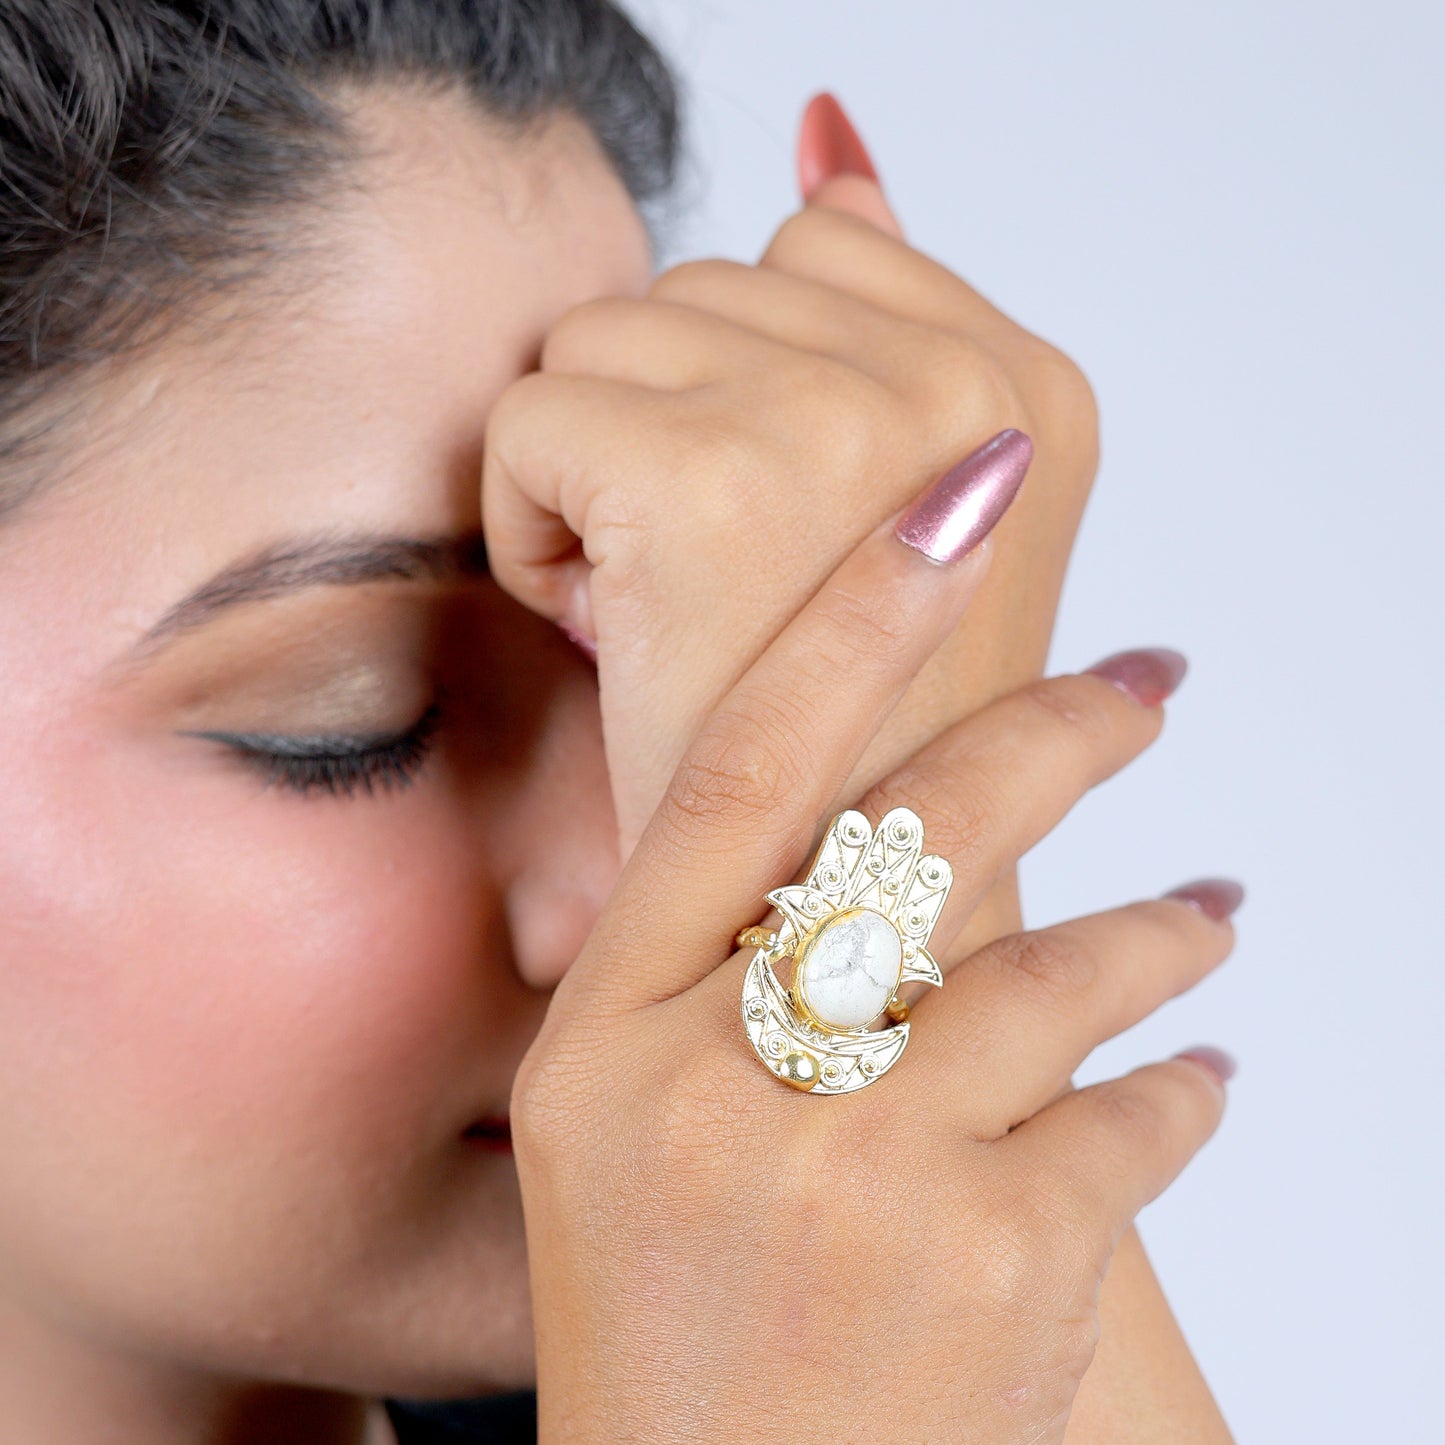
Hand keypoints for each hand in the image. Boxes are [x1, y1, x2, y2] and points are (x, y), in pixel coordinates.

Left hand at [483, 95, 1097, 911]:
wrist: (830, 919)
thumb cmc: (852, 727)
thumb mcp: (898, 510)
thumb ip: (880, 307)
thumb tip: (824, 132)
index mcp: (1028, 378)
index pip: (801, 261)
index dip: (756, 409)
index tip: (803, 548)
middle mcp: (959, 377)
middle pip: (695, 292)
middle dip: (679, 435)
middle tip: (739, 596)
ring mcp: (841, 421)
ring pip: (603, 343)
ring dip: (606, 478)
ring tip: (685, 610)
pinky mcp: (704, 478)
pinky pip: (531, 418)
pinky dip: (538, 530)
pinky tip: (620, 630)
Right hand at [512, 475, 1232, 1441]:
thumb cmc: (663, 1316)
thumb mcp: (612, 1131)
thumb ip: (704, 976)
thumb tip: (855, 833)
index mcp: (614, 1031)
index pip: (741, 766)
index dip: (854, 612)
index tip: (954, 496)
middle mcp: (721, 1080)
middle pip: (917, 832)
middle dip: (1058, 730)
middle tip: (1147, 680)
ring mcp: (861, 1171)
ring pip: (1062, 971)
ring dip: (1166, 930)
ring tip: (1211, 912)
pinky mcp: (998, 1264)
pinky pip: (1136, 1117)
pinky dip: (1185, 1088)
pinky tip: (1197, 1081)